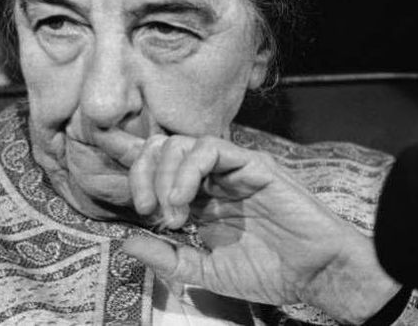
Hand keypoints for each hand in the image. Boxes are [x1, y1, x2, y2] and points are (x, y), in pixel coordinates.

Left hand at [94, 130, 400, 322]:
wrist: (314, 274)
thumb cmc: (266, 271)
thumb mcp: (205, 271)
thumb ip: (166, 256)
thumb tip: (125, 239)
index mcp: (196, 198)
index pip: (157, 167)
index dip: (131, 159)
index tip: (103, 156)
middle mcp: (208, 178)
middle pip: (162, 149)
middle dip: (143, 171)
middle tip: (145, 206)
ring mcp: (229, 168)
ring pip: (181, 143)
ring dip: (165, 174)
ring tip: (170, 211)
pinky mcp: (250, 162)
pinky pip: (209, 148)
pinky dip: (187, 169)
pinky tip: (184, 199)